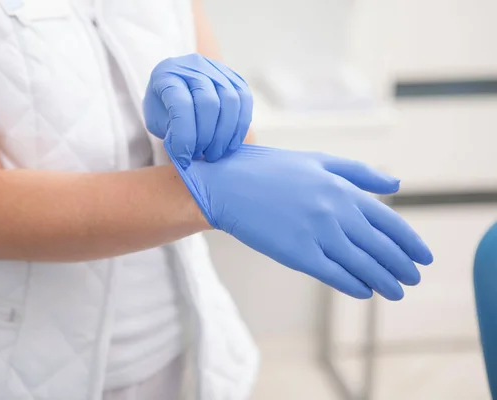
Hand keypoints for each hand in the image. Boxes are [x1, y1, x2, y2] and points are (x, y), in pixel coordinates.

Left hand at [143, 53, 252, 167]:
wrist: (178, 87)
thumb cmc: (163, 108)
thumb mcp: (157, 120)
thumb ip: (171, 132)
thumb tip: (190, 150)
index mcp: (167, 75)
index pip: (181, 104)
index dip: (185, 136)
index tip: (184, 158)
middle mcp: (193, 66)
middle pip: (209, 103)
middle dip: (207, 136)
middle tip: (203, 156)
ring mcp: (217, 69)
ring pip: (230, 101)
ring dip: (224, 134)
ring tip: (214, 153)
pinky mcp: (235, 78)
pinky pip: (244, 101)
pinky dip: (239, 127)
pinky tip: (229, 144)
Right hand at [170, 144, 433, 300]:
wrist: (226, 184)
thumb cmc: (269, 168)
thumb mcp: (317, 159)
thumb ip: (359, 173)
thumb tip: (395, 185)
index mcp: (342, 188)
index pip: (389, 221)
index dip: (410, 242)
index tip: (423, 257)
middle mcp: (335, 212)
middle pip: (380, 246)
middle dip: (401, 266)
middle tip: (412, 279)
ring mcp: (316, 235)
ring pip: (361, 264)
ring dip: (383, 281)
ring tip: (395, 291)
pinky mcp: (296, 254)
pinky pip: (333, 275)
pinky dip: (353, 285)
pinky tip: (364, 292)